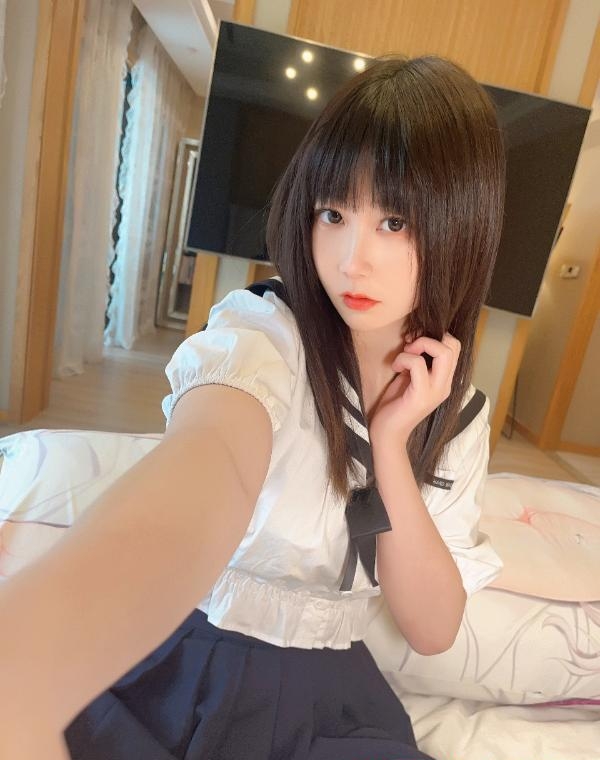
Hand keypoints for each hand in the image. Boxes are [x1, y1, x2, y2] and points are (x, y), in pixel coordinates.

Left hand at [368, 332, 460, 448]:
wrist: (387, 434)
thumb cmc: (395, 406)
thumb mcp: (409, 378)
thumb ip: (417, 362)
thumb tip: (416, 340)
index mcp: (443, 380)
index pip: (454, 348)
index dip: (435, 338)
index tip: (414, 343)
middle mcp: (444, 385)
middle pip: (453, 346)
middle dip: (429, 338)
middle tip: (410, 347)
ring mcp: (436, 391)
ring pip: (443, 352)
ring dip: (417, 347)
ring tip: (402, 359)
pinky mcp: (421, 395)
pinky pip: (417, 364)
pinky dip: (404, 359)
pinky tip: (395, 368)